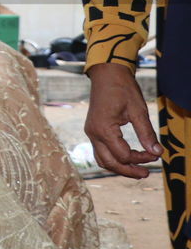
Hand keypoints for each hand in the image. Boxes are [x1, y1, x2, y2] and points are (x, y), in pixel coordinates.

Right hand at [84, 62, 161, 178]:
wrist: (106, 74)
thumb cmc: (122, 89)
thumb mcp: (138, 110)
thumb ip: (146, 133)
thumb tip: (157, 152)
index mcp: (104, 129)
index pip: (123, 155)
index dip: (141, 158)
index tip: (156, 155)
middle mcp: (93, 134)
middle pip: (109, 162)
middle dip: (128, 170)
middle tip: (146, 174)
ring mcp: (91, 132)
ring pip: (102, 159)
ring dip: (119, 167)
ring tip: (137, 170)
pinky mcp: (93, 130)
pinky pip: (100, 151)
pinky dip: (112, 158)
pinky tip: (126, 158)